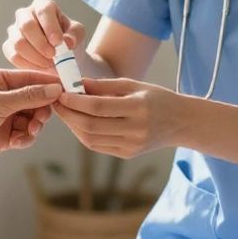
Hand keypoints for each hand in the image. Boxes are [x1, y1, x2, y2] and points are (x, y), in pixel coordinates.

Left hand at [0, 69, 62, 170]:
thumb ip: (28, 96)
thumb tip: (54, 90)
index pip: (30, 78)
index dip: (48, 84)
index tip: (65, 90)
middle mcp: (3, 96)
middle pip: (35, 99)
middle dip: (41, 109)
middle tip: (42, 119)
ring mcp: (4, 116)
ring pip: (32, 118)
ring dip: (34, 125)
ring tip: (30, 131)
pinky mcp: (4, 134)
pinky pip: (25, 133)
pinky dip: (26, 137)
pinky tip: (19, 141)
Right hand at [1, 0, 87, 70]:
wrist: (59, 54)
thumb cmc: (68, 38)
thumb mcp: (77, 34)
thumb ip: (75, 35)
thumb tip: (67, 42)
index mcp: (43, 5)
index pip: (43, 10)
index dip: (50, 26)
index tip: (58, 42)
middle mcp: (25, 14)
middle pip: (27, 25)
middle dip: (41, 43)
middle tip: (53, 56)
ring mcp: (14, 30)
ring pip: (18, 42)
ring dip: (35, 56)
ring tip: (49, 63)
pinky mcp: (8, 46)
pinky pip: (13, 56)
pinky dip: (28, 64)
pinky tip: (40, 67)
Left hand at [53, 78, 186, 158]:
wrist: (181, 122)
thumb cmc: (157, 98)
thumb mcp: (134, 84)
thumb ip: (103, 85)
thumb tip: (76, 84)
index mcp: (138, 108)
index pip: (98, 107)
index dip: (75, 101)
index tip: (61, 93)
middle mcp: (135, 130)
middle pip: (91, 125)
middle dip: (68, 114)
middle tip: (56, 102)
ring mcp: (131, 145)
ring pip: (90, 139)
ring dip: (72, 125)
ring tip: (64, 111)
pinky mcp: (127, 154)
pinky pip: (97, 146)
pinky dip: (83, 134)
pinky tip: (77, 122)